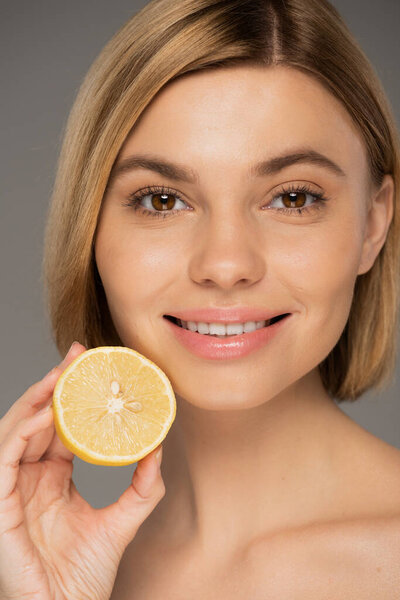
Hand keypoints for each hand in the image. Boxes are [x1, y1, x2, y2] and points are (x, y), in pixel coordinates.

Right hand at [0, 342, 164, 599]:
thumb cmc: (84, 575)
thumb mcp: (123, 519)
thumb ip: (143, 484)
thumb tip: (160, 446)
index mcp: (51, 478)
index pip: (61, 426)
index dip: (75, 396)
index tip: (95, 368)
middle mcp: (28, 477)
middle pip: (38, 418)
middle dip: (56, 384)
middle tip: (79, 356)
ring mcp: (10, 488)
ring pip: (17, 427)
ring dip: (39, 397)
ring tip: (65, 373)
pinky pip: (5, 455)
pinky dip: (23, 429)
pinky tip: (49, 413)